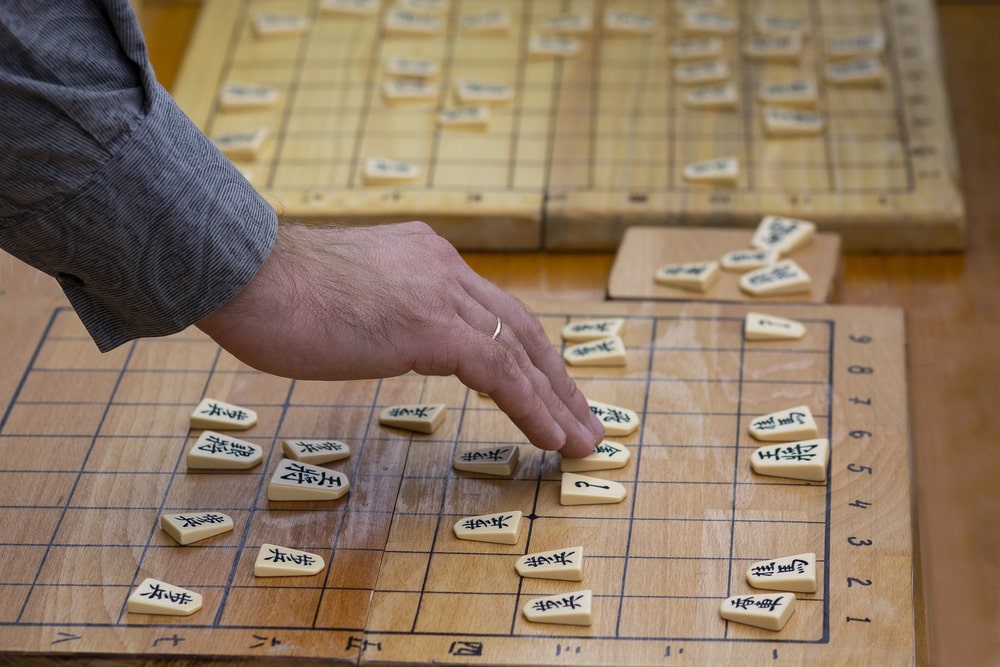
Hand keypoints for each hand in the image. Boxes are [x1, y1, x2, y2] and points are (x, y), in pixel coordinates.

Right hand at [196, 221, 603, 456]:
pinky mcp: (434, 328)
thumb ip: (381, 307)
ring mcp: (442, 294)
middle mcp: (444, 267)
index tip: (545, 386)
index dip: (524, 352)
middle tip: (585, 418)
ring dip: (559, 402)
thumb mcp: (345, 292)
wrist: (244, 274)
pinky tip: (553, 438)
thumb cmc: (272, 293)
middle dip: (557, 379)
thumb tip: (384, 333)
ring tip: (584, 440)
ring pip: (521, 352)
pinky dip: (533, 409)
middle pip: (521, 327)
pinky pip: (502, 375)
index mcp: (425, 256)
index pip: (490, 309)